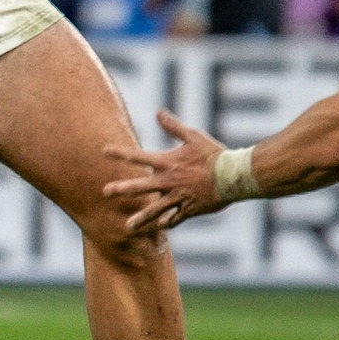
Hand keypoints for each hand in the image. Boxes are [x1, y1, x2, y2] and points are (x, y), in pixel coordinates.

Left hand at [103, 109, 229, 233]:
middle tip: (105, 192)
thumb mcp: (193, 136)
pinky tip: (159, 227)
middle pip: (140, 186)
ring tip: (129, 227)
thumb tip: (158, 112)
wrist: (234, 176)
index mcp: (167, 163)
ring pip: (155, 210)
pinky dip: (166, 223)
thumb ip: (173, 126)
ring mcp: (178, 197)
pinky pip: (175, 219)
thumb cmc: (214, 154)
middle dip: (122, 189)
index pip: (139, 156)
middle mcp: (169, 181)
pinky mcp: (189, 209)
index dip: (121, 153)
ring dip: (141, 218)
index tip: (104, 150)